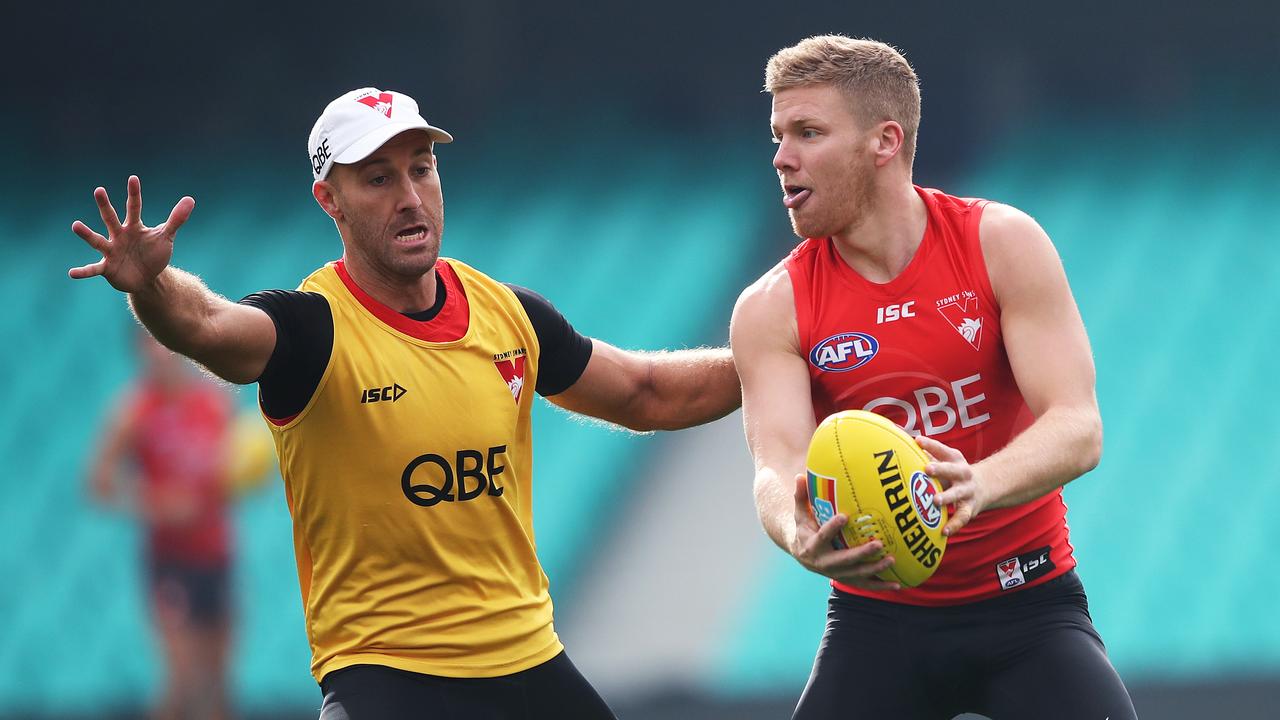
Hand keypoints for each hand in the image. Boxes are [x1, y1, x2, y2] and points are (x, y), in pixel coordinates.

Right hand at [69, 175, 193, 292]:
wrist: (148, 278)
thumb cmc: (154, 254)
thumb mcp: (165, 236)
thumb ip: (176, 219)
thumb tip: (190, 199)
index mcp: (134, 227)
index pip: (134, 207)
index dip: (134, 194)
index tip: (133, 178)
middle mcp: (119, 236)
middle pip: (111, 218)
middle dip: (105, 206)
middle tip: (99, 190)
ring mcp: (111, 251)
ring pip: (97, 241)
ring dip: (86, 234)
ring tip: (76, 225)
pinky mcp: (107, 268)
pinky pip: (93, 269)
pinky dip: (84, 271)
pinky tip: (72, 273)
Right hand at [789, 473, 899, 590]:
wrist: (801, 553)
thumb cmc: (804, 528)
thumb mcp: (799, 513)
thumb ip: (800, 496)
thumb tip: (800, 475)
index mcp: (811, 545)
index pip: (822, 536)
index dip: (832, 527)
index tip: (844, 516)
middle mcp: (823, 563)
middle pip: (843, 560)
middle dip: (861, 553)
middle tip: (878, 543)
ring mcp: (835, 573)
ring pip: (856, 574)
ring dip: (874, 568)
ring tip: (892, 559)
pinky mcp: (845, 579)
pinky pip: (863, 585)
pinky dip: (880, 586)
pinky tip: (897, 585)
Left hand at [917, 435, 988, 536]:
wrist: (984, 486)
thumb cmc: (952, 471)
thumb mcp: (944, 460)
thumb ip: (926, 453)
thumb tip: (901, 440)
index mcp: (954, 459)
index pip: (942, 450)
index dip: (930, 445)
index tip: (917, 441)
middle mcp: (962, 473)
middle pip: (952, 470)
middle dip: (940, 469)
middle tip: (927, 468)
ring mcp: (967, 491)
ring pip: (957, 494)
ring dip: (946, 497)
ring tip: (936, 501)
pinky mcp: (970, 508)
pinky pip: (962, 517)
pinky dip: (954, 525)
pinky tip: (944, 531)